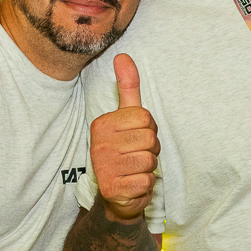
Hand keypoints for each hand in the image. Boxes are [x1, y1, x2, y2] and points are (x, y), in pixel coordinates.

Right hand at [89, 53, 159, 219]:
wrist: (117, 196)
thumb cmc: (126, 151)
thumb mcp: (127, 117)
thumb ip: (127, 87)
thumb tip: (123, 55)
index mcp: (102, 124)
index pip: (145, 117)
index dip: (149, 129)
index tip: (136, 138)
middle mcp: (99, 143)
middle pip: (150, 138)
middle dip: (151, 148)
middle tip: (136, 156)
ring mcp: (104, 167)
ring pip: (150, 159)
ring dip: (149, 168)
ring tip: (135, 169)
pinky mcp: (113, 189)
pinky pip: (147, 180)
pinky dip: (146, 185)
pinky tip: (133, 184)